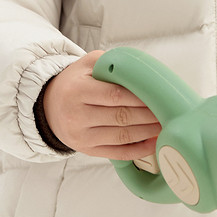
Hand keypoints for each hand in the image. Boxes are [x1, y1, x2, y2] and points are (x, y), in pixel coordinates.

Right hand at [41, 50, 161, 158]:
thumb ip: (111, 63)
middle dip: (148, 115)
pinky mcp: (87, 150)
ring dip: (147, 132)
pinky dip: (138, 150)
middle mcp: (77, 115)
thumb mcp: (87, 64)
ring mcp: (81, 136)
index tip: (158, 96)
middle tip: (167, 111)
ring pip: (122, 136)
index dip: (139, 98)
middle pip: (121, 117)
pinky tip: (152, 142)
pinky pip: (117, 153)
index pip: (115, 95)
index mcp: (78, 90)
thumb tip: (141, 70)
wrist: (49, 106)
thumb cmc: (74, 83)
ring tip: (164, 125)